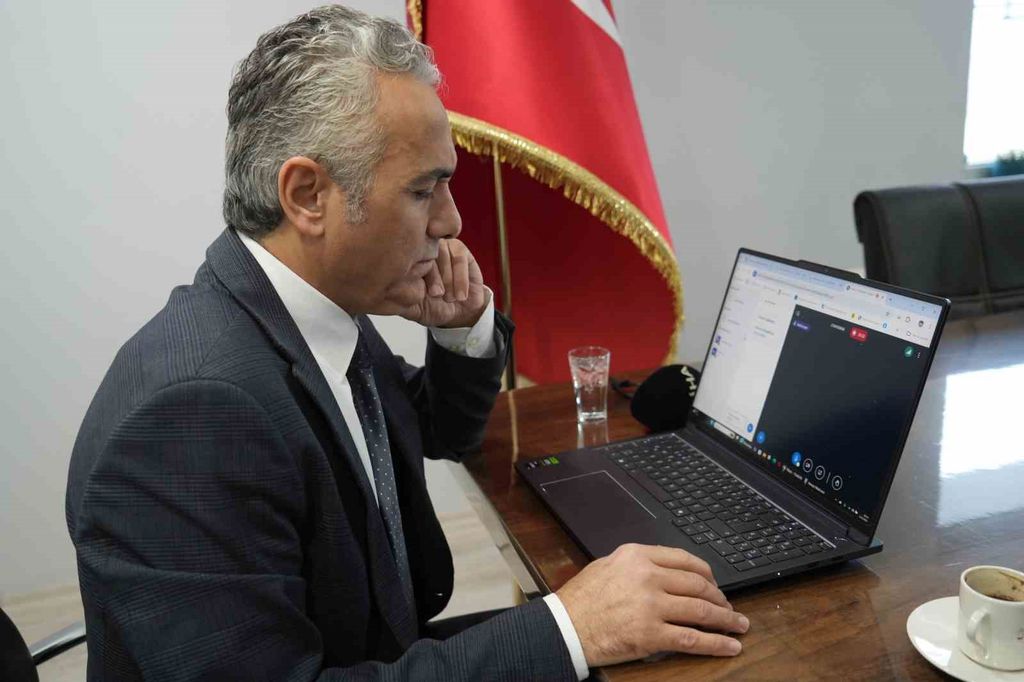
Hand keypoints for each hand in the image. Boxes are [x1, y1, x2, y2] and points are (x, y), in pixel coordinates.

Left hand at [381, 239, 488, 327]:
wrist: (460, 314)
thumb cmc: (434, 308)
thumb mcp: (413, 307)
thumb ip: (400, 297)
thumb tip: (386, 291)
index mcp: (408, 262)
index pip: (407, 259)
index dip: (415, 275)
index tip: (422, 293)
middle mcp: (423, 251)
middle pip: (426, 255)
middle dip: (433, 278)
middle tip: (436, 295)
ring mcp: (441, 247)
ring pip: (444, 257)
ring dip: (448, 281)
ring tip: (449, 298)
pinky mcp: (460, 250)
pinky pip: (459, 260)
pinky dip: (460, 280)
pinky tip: (461, 295)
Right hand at [556, 544, 748, 666]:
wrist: (564, 627)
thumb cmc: (582, 599)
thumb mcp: (608, 566)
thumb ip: (638, 564)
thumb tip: (665, 571)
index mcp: (637, 556)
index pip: (685, 560)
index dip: (707, 574)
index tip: (715, 584)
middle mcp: (648, 577)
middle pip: (698, 585)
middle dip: (720, 598)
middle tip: (729, 607)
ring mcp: (651, 606)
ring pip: (701, 611)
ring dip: (726, 619)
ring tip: (738, 625)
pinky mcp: (651, 635)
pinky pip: (692, 639)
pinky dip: (715, 643)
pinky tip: (729, 645)